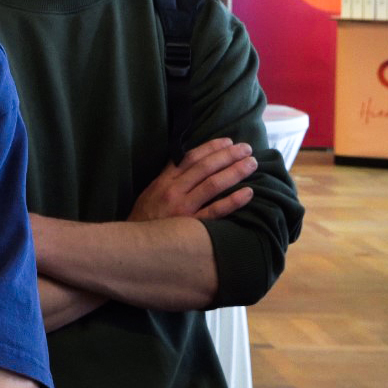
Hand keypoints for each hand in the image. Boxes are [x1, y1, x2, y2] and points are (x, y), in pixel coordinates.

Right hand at [129, 138, 256, 221]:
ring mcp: (183, 208)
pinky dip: (232, 201)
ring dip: (234, 172)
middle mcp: (174, 191)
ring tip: (251, 164)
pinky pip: (215, 211)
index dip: (211, 147)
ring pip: (212, 184)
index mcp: (164, 181)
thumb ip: (169, 179)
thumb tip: (189, 164)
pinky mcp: (191, 225)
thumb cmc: (145, 219)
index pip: (190, 158)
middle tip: (247, 148)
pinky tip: (248, 193)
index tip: (228, 141)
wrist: (136, 246)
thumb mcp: (151, 193)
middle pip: (205, 167)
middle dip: (228, 155)